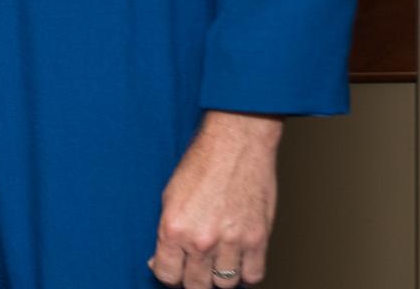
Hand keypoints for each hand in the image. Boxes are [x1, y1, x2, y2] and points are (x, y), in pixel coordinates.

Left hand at [148, 110, 281, 287]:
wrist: (235, 145)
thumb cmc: (202, 164)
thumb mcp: (170, 197)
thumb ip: (167, 233)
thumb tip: (160, 260)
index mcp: (174, 228)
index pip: (167, 275)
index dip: (169, 274)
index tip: (173, 269)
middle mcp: (201, 240)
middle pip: (196, 285)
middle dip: (193, 279)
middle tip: (195, 266)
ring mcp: (231, 242)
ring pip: (225, 285)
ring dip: (220, 277)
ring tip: (218, 261)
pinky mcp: (258, 239)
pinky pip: (253, 276)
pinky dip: (246, 273)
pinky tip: (239, 260)